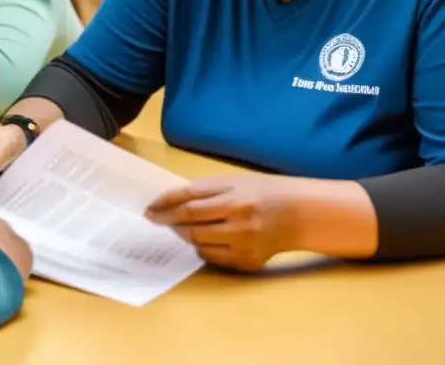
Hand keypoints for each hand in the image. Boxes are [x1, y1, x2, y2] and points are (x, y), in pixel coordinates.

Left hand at [145, 175, 299, 271]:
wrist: (296, 214)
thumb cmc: (260, 192)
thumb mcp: (233, 181)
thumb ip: (203, 189)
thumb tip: (170, 199)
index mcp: (235, 198)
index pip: (189, 203)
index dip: (165, 206)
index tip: (149, 209)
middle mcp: (239, 223)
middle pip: (191, 226)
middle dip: (170, 221)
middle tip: (157, 218)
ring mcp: (243, 245)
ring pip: (198, 243)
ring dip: (185, 234)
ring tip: (183, 225)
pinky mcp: (246, 262)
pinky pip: (211, 257)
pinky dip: (202, 247)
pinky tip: (205, 237)